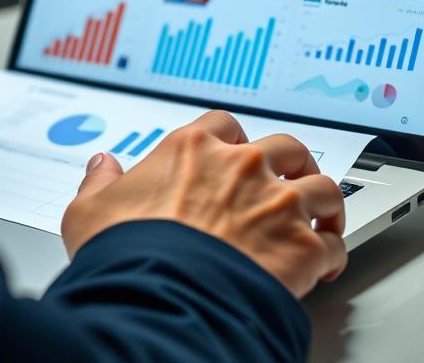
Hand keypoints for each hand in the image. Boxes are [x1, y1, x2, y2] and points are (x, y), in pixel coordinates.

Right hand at [61, 111, 346, 298]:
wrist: (160, 298)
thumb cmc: (127, 254)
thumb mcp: (91, 210)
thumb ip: (100, 181)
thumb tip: (101, 165)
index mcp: (193, 148)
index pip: (224, 125)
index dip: (232, 140)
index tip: (233, 153)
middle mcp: (242, 166)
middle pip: (286, 148)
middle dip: (292, 163)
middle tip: (289, 179)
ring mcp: (277, 203)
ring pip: (323, 188)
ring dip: (325, 204)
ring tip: (322, 219)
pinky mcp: (301, 246)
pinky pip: (332, 243)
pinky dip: (332, 253)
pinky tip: (325, 265)